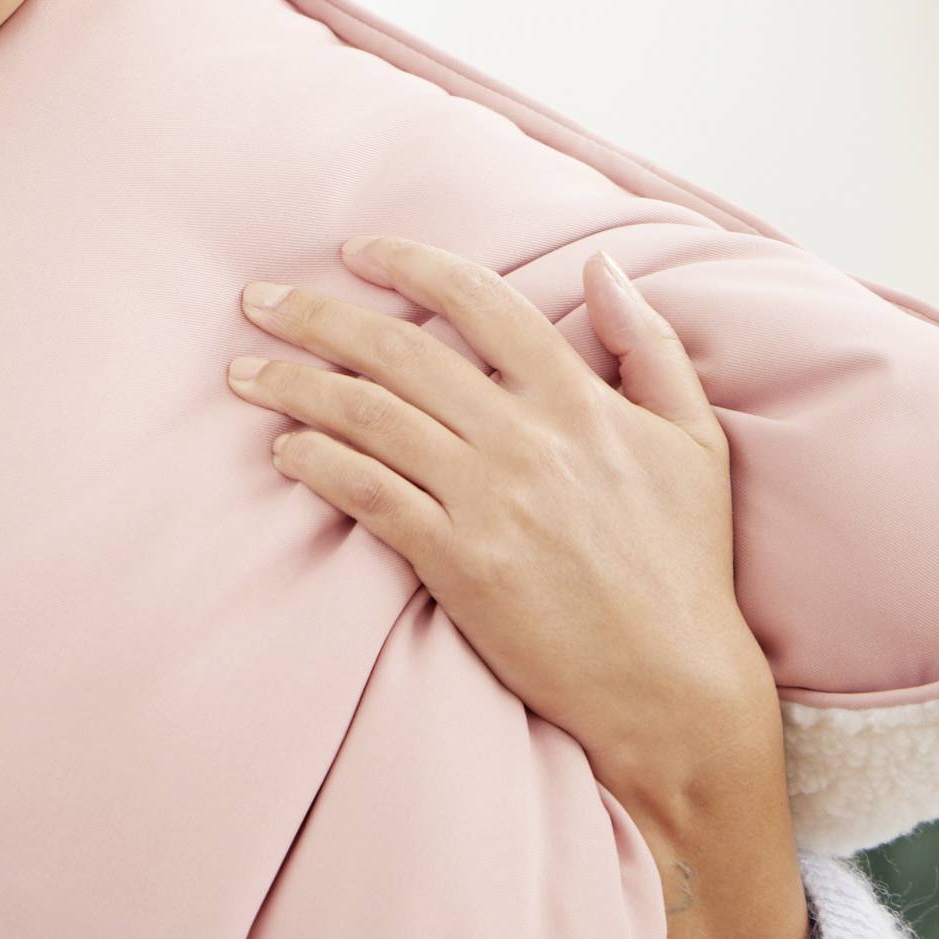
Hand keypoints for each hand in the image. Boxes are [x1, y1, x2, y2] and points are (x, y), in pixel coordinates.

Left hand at [227, 237, 775, 803]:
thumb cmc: (684, 564)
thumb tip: (604, 266)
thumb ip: (650, 345)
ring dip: (294, 386)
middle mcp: (527, 440)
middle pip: (400, 352)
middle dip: (317, 317)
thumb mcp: (694, 441)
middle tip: (259, 300)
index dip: (409, 265)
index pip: (479, 300)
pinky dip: (317, 462)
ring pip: (369, 417)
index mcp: (580, 400)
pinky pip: (367, 494)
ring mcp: (488, 501)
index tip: (354, 252)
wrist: (673, 686)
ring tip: (244, 372)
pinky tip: (284, 449)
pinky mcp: (457, 562)